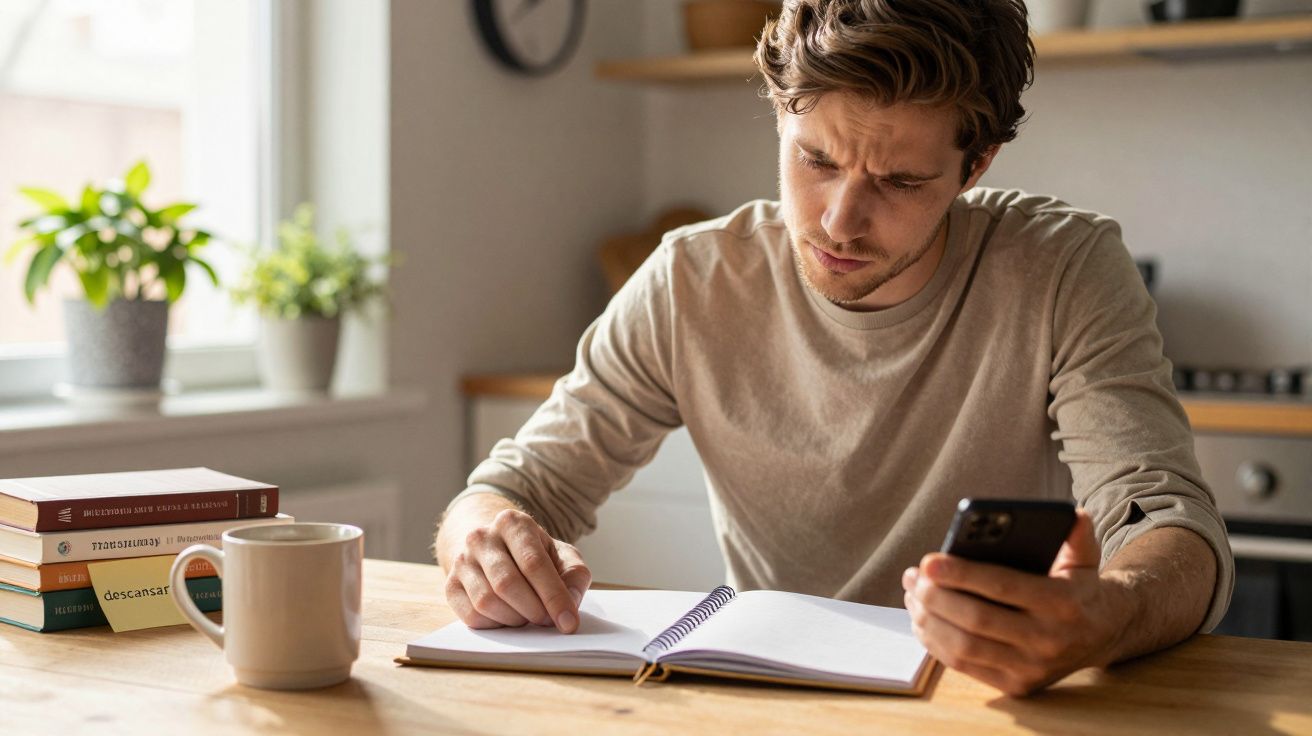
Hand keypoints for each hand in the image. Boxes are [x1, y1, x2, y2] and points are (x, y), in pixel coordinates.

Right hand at [444, 508, 591, 633]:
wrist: (495, 548)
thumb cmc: (533, 555)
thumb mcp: (561, 555)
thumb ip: (574, 575)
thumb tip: (570, 602)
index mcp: (513, 523)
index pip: (534, 563)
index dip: (554, 596)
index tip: (569, 622)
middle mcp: (481, 537)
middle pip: (507, 583)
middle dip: (533, 610)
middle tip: (548, 621)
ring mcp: (462, 560)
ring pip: (486, 601)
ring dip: (514, 619)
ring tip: (528, 616)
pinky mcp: (450, 585)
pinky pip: (471, 616)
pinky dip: (495, 625)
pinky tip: (508, 618)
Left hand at [901, 510, 1135, 695]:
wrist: (1103, 635)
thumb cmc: (1079, 588)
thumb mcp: (1086, 559)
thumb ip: (1077, 536)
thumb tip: (1073, 513)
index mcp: (1063, 603)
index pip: (1003, 586)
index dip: (961, 574)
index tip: (928, 562)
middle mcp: (1048, 640)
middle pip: (976, 619)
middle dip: (935, 596)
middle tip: (912, 576)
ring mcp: (1031, 667)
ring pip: (964, 646)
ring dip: (928, 619)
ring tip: (912, 595)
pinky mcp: (1017, 685)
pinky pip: (964, 666)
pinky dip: (935, 643)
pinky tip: (922, 620)